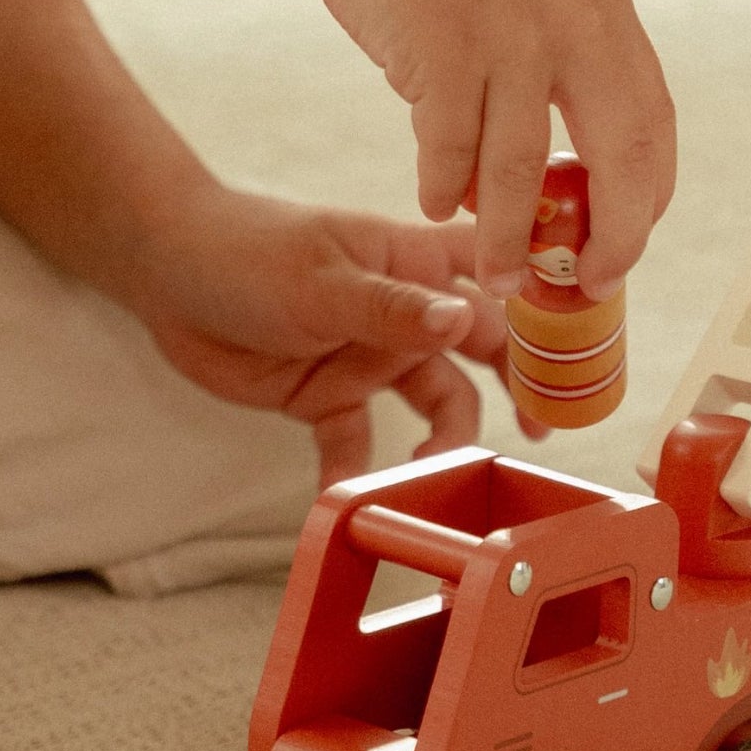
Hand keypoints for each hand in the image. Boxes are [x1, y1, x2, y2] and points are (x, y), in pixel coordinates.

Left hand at [133, 185, 546, 486]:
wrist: (165, 271)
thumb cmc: (250, 249)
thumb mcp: (324, 280)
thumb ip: (394, 309)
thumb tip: (464, 322)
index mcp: (418, 263)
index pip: (501, 277)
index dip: (546, 306)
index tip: (585, 350)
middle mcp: (408, 313)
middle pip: (484, 352)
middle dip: (520, 389)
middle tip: (544, 434)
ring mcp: (371, 357)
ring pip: (435, 406)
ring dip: (443, 442)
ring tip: (434, 475)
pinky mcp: (328, 398)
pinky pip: (358, 444)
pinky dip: (358, 474)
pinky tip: (351, 501)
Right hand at [294, 0, 675, 300]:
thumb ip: (555, 60)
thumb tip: (548, 171)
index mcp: (604, 10)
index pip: (653, 128)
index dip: (646, 202)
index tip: (623, 249)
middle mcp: (571, 23)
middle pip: (618, 159)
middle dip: (609, 238)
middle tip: (588, 286)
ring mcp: (506, 32)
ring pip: (521, 169)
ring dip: (509, 237)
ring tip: (497, 276)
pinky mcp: (439, 43)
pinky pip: (449, 145)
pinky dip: (444, 187)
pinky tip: (435, 204)